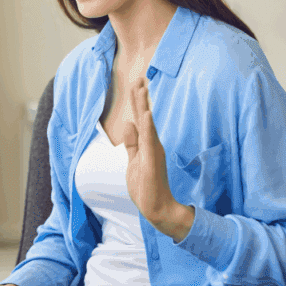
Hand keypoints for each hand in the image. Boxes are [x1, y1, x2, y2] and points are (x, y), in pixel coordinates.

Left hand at [123, 77, 193, 239]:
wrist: (156, 207)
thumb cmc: (146, 186)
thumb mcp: (134, 160)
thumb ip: (132, 143)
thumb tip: (128, 124)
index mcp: (146, 143)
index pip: (140, 118)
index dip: (137, 101)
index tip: (136, 83)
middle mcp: (151, 143)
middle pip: (144, 116)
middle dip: (140, 97)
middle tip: (139, 78)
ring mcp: (153, 150)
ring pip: (147, 124)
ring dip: (143, 106)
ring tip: (141, 88)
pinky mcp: (153, 159)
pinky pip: (150, 140)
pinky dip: (148, 126)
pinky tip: (147, 114)